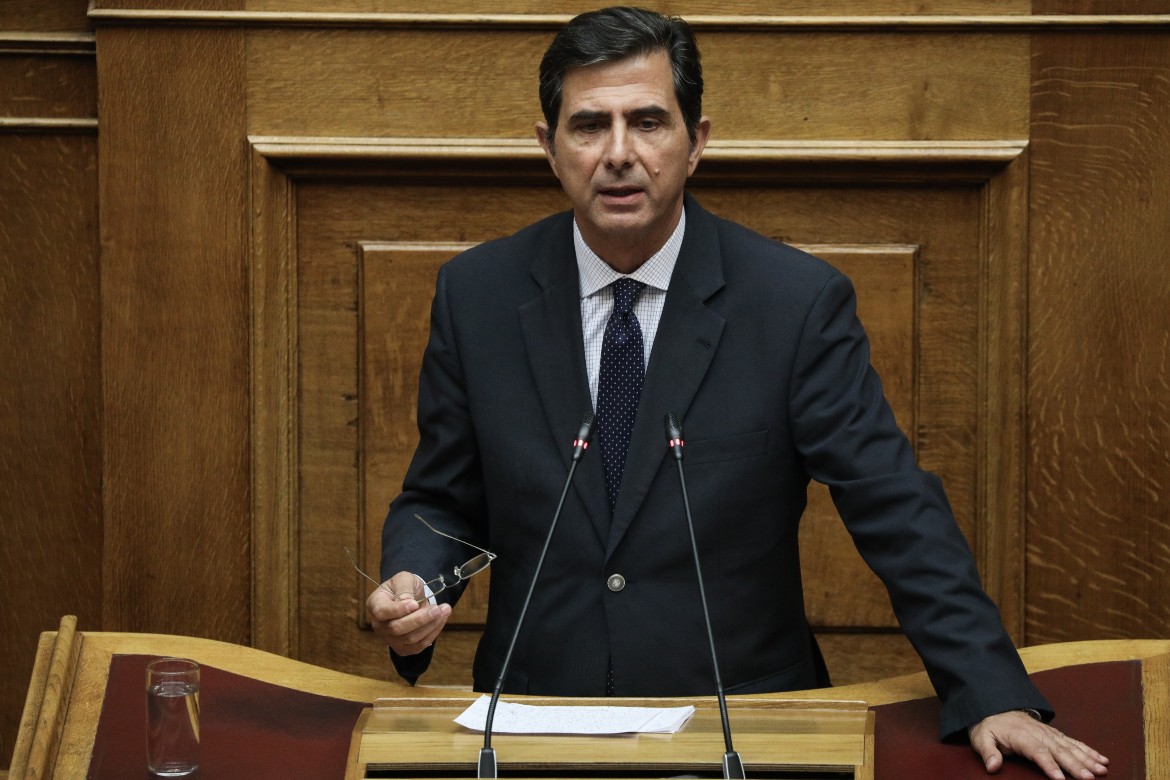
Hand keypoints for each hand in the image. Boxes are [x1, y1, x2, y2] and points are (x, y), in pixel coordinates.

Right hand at [366, 571, 451, 655]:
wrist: (411, 598)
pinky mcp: (403, 648)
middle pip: (397, 628)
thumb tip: (408, 601)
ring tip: (445, 610)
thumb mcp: (403, 579)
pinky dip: (433, 633)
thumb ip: (404, 588)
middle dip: (420, 619)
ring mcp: (390, 639)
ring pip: (410, 638)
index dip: (398, 610)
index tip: (415, 603)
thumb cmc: (404, 587)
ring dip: (430, 625)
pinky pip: (419, 645)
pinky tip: (441, 620)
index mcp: (375, 604)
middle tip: (438, 608)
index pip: (382, 612)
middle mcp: (379, 625)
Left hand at [969, 710, 1108, 778]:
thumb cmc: (990, 727)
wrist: (995, 708)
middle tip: (1089, 778)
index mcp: (1021, 736)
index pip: (1037, 751)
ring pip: (1070, 746)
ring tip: (1102, 769)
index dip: (1049, 765)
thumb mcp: (981, 737)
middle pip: (1059, 750)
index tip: (1060, 778)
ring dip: (1087, 758)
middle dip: (1075, 764)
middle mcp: (1038, 733)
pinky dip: (1088, 750)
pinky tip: (1101, 759)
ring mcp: (1049, 732)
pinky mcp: (1055, 734)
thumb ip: (987, 751)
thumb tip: (992, 766)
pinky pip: (1073, 742)